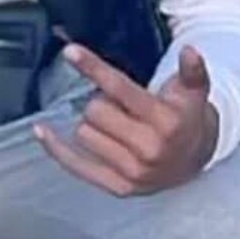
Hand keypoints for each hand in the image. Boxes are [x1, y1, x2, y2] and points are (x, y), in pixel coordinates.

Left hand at [34, 43, 218, 196]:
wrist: (196, 160)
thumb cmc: (186, 119)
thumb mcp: (193, 92)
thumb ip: (192, 70)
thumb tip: (190, 51)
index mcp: (164, 121)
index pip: (119, 88)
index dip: (93, 67)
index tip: (70, 52)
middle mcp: (148, 148)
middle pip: (95, 110)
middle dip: (101, 101)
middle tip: (117, 103)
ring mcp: (132, 172)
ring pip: (84, 133)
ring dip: (92, 123)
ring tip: (114, 123)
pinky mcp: (118, 188)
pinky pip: (77, 166)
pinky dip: (57, 148)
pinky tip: (43, 131)